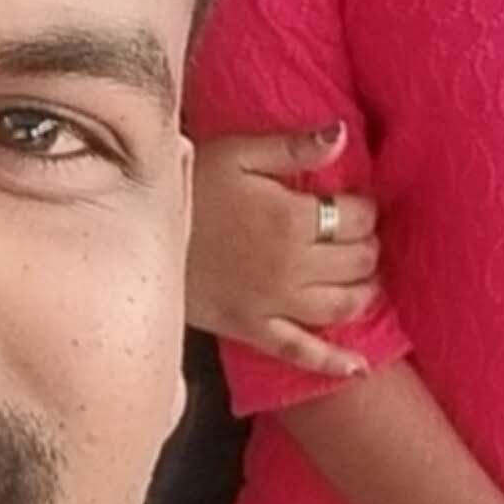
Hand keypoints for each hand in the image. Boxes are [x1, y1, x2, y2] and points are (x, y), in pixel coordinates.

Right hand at [188, 124, 381, 375]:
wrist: (136, 233)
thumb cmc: (188, 186)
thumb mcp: (238, 153)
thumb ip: (293, 147)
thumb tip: (342, 136)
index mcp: (291, 219)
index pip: (357, 217)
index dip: (365, 209)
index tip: (357, 204)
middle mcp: (291, 267)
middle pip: (357, 261)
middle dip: (366, 246)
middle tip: (358, 238)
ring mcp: (273, 304)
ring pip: (340, 306)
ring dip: (363, 291)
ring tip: (365, 279)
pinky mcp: (251, 330)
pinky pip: (300, 352)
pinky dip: (332, 362)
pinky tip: (358, 366)